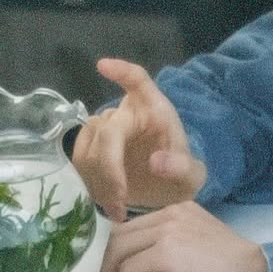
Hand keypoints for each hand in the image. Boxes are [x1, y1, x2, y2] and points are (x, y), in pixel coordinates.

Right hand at [72, 58, 207, 219]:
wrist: (164, 192)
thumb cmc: (179, 175)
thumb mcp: (192, 176)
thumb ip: (181, 168)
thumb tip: (156, 162)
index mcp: (154, 110)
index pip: (137, 81)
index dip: (121, 72)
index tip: (103, 66)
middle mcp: (127, 114)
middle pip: (107, 129)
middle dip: (109, 165)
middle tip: (120, 196)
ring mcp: (106, 130)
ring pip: (89, 147)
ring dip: (100, 180)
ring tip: (119, 204)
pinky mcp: (91, 149)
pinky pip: (80, 161)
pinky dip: (91, 185)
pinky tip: (109, 203)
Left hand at [98, 203, 270, 271]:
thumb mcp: (201, 248)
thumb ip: (175, 248)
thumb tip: (145, 268)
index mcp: (181, 210)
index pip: (135, 226)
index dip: (120, 251)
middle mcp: (171, 213)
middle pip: (121, 235)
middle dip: (108, 263)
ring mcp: (168, 230)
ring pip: (119, 249)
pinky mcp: (166, 252)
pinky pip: (128, 269)